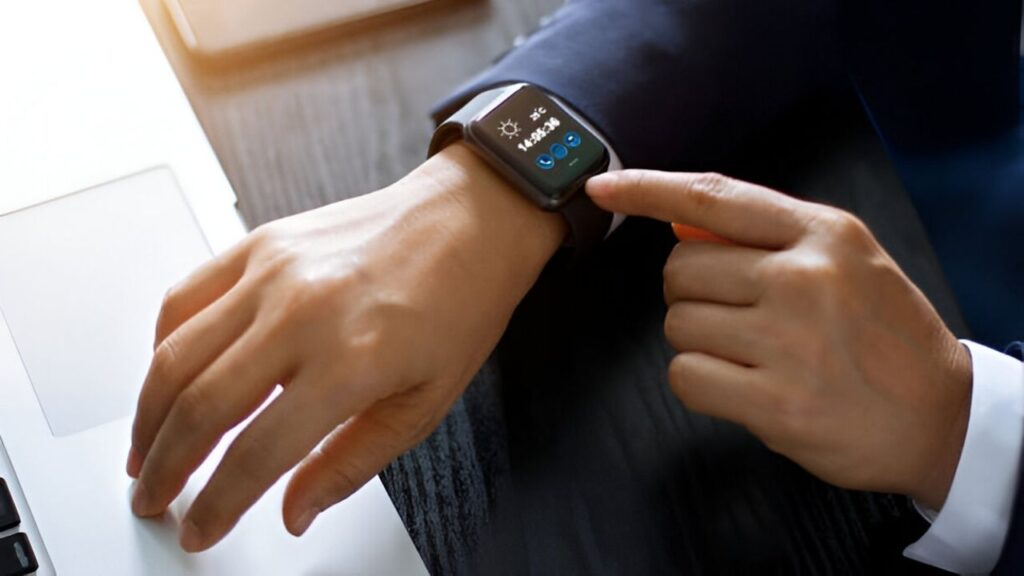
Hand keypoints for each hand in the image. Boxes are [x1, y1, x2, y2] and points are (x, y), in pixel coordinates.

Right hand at [127, 143, 565, 550]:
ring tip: (145, 450)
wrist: (471, 221)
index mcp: (352, 362)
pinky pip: (186, 296)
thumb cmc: (460, 305)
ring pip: (175, 353)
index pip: (257, 454)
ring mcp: (274, 272)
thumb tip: (295, 510)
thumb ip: (351, 464)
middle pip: (199, 407)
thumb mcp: (424, 405)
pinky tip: (168, 376)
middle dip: (163, 468)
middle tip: (151, 498)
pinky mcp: (262, 242)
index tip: (199, 527)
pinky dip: (163, 344)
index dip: (216, 504)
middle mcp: (303, 313)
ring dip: (149, 414)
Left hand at [587, 171, 971, 509]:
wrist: (941, 418)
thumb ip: (767, 239)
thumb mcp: (846, 261)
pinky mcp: (775, 403)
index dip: (647, 189)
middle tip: (740, 317)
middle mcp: (803, 279)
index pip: (713, 198)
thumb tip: (679, 225)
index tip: (602, 186)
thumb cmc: (885, 336)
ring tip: (755, 355)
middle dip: (693, 295)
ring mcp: (789, 342)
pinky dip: (701, 382)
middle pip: (680, 271)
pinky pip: (686, 377)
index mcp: (823, 234)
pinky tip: (745, 387)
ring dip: (701, 342)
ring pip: (678, 324)